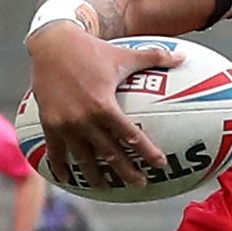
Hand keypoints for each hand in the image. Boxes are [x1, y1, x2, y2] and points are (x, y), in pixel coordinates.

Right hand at [26, 23, 168, 191]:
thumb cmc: (91, 49)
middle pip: (109, 154)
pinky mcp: (48, 123)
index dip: (147, 152)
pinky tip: (68, 178)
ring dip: (95, 176)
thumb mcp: (124, 54)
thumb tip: (183, 57)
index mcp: (104, 105)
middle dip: (126, 172)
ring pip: (83, 158)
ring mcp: (65, 124)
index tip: (160, 164)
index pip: (130, 136)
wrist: (52, 43)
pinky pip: (56, 151)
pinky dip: (61, 166)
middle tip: (141, 184)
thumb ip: (155, 57)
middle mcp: (84, 119)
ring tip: (105, 187)